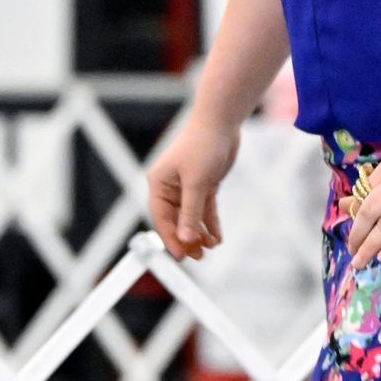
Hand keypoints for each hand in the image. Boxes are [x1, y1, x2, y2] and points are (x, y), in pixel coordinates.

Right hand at [147, 114, 240, 261]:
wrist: (221, 122)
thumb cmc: (203, 145)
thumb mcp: (196, 183)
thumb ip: (190, 213)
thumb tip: (185, 239)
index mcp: (159, 184)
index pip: (161, 218)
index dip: (170, 238)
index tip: (181, 256)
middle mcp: (170, 186)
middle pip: (176, 220)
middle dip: (186, 239)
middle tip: (197, 258)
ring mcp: (188, 186)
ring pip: (191, 217)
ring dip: (200, 233)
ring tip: (210, 248)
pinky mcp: (204, 184)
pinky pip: (205, 209)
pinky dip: (210, 223)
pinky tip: (216, 237)